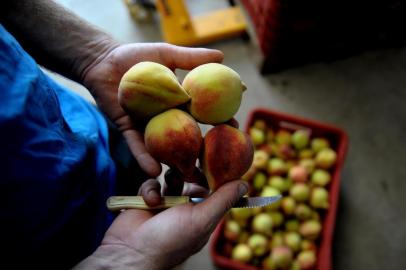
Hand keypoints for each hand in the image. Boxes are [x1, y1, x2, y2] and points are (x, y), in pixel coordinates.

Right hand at [74, 180, 247, 269]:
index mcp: (203, 215)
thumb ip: (223, 200)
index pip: (215, 190)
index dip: (215, 176)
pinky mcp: (147, 198)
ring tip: (167, 186)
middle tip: (188, 170)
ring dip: (169, 181)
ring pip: (172, 178)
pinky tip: (150, 201)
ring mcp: (166, 203)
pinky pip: (152, 183)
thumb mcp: (201, 220)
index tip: (216, 159)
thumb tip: (245, 184)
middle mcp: (186, 208)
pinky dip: (150, 190)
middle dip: (190, 174)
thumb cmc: (170, 240)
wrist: (130, 251)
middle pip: (193, 180)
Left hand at [82, 43, 223, 177]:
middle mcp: (166, 117)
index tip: (236, 126)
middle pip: (188, 134)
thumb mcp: (167, 55)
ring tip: (187, 177)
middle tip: (218, 159)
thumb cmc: (135, 56)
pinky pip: (137, 146)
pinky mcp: (129, 130)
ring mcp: (148, 126)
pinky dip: (144, 158)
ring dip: (175, 162)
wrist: (103, 60)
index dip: (220, 119)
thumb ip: (192, 58)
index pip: (204, 112)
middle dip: (203, 147)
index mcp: (179, 101)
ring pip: (164, 146)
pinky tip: (154, 170)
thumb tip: (222, 57)